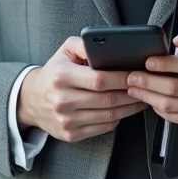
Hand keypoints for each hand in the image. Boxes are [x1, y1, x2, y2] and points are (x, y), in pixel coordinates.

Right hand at [17, 36, 147, 141]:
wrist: (31, 100)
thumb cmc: (55, 72)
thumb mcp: (65, 50)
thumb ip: (85, 44)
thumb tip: (108, 45)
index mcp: (62, 76)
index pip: (99, 79)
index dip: (122, 78)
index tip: (137, 74)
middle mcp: (63, 100)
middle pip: (107, 99)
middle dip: (131, 93)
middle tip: (145, 87)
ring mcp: (66, 120)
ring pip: (108, 116)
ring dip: (129, 108)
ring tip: (141, 98)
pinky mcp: (70, 134)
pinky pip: (102, 128)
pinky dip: (118, 119)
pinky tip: (125, 110)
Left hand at [126, 22, 177, 130]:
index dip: (165, 64)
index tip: (148, 62)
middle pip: (175, 87)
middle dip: (149, 82)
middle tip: (132, 76)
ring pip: (172, 105)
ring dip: (149, 97)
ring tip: (135, 89)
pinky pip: (176, 118)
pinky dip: (160, 110)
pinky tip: (151, 100)